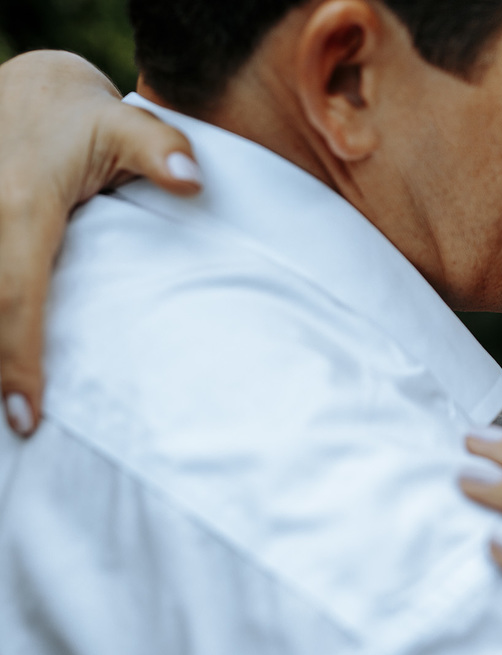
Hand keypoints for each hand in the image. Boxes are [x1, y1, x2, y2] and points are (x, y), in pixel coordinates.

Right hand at [0, 51, 201, 436]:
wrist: (29, 88)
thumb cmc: (84, 120)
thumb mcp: (124, 127)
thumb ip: (161, 151)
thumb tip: (195, 182)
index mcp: (20, 208)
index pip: (15, 297)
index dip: (18, 361)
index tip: (28, 417)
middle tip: (18, 431)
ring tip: (8, 410)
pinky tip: (6, 363)